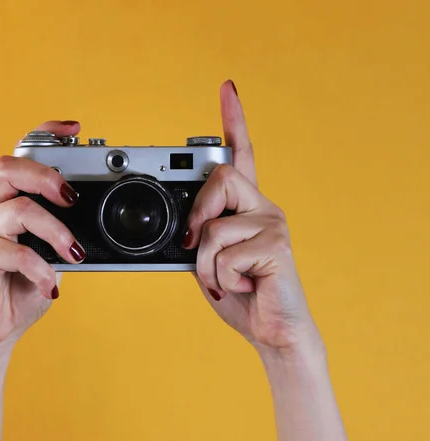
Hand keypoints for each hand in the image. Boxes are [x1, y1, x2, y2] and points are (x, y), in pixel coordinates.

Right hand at [0, 121, 85, 349]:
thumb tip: (100, 226)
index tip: (74, 129)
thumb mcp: (54, 257)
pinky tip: (50, 285)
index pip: (22, 156)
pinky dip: (40, 269)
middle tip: (72, 197)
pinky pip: (14, 252)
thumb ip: (67, 236)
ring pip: (19, 210)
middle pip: (8, 168)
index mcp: (11, 202)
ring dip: (56, 231)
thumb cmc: (22, 288)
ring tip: (74, 254)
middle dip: (46, 175)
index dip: (44, 135)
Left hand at [183, 81, 318, 352]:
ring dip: (205, 264)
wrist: (272, 331)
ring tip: (225, 280)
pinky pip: (224, 255)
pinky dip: (221, 279)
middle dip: (197, 214)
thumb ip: (198, 236)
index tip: (227, 91)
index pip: (241, 157)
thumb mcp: (208, 262)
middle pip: (221, 178)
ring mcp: (273, 224)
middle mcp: (264, 208)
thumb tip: (181, 226)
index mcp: (247, 209)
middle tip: (192, 243)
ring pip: (213, 227)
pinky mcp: (276, 245)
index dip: (233, 122)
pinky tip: (245, 286)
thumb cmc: (242, 294)